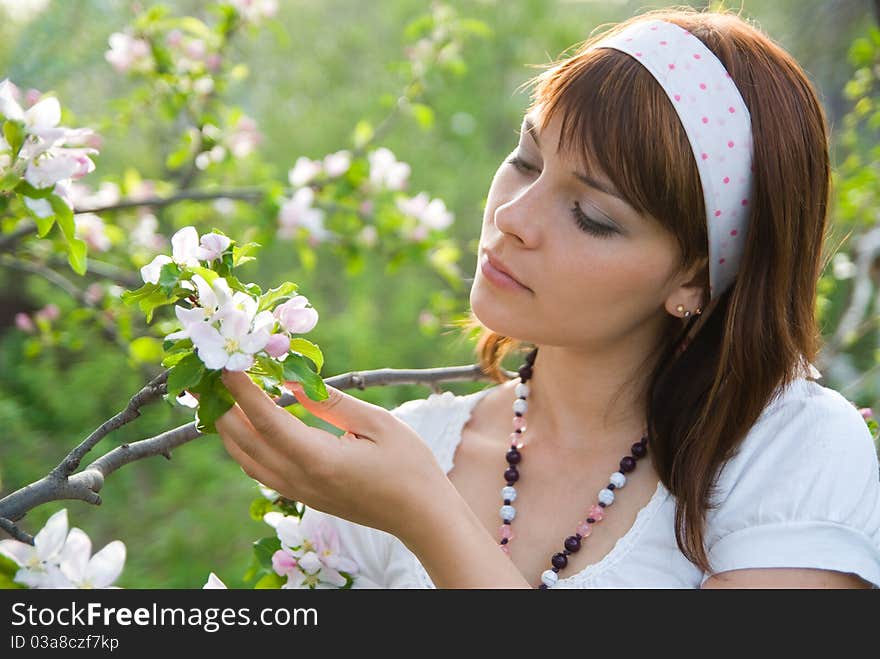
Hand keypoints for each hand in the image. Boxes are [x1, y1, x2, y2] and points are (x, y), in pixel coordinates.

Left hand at [213, 370, 452, 542]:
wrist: (420, 516)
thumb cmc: (409, 466)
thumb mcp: (378, 423)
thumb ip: (332, 402)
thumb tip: (294, 378)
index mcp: (318, 458)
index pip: (266, 420)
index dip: (242, 390)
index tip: (225, 364)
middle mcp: (299, 479)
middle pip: (243, 441)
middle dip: (220, 408)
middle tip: (203, 378)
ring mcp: (298, 491)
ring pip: (246, 459)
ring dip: (228, 427)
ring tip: (217, 398)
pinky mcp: (303, 495)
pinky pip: (260, 470)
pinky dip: (244, 445)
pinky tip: (248, 424)